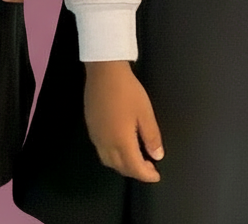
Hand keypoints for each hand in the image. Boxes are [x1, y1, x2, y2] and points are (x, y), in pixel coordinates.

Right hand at [84, 61, 163, 180]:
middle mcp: (106, 143)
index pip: (134, 168)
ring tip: (135, 157)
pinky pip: (101, 150)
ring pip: (108, 161)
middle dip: (135, 171)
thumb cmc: (127, 90)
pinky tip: (119, 145)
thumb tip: (156, 156)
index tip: (156, 175)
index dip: (147, 175)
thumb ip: (151, 137)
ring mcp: (96, 135)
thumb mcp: (145, 113)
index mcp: (121, 142)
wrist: (104, 71)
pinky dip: (112, 156)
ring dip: (122, 165)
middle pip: (120, 167)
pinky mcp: (90, 126)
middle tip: (148, 166)